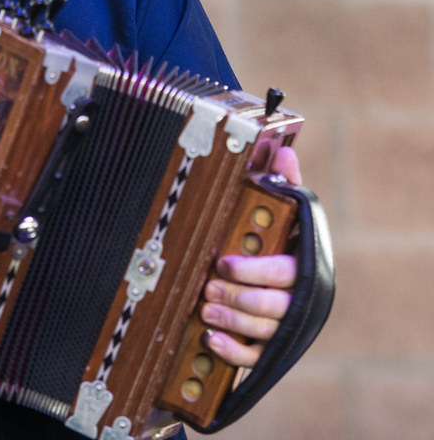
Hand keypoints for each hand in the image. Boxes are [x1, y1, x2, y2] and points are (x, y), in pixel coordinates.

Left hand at [200, 146, 300, 367]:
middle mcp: (298, 301)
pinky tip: (212, 340)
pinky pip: (255, 359)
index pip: (282, 273)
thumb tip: (284, 150)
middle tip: (208, 287)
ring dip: (232, 320)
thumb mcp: (288, 213)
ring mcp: (285, 328)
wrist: (291, 285)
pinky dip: (234, 351)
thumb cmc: (284, 242)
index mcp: (303, 268)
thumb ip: (286, 185)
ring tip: (205, 309)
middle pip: (272, 306)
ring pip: (263, 331)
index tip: (223, 262)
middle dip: (237, 296)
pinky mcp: (271, 350)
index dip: (252, 270)